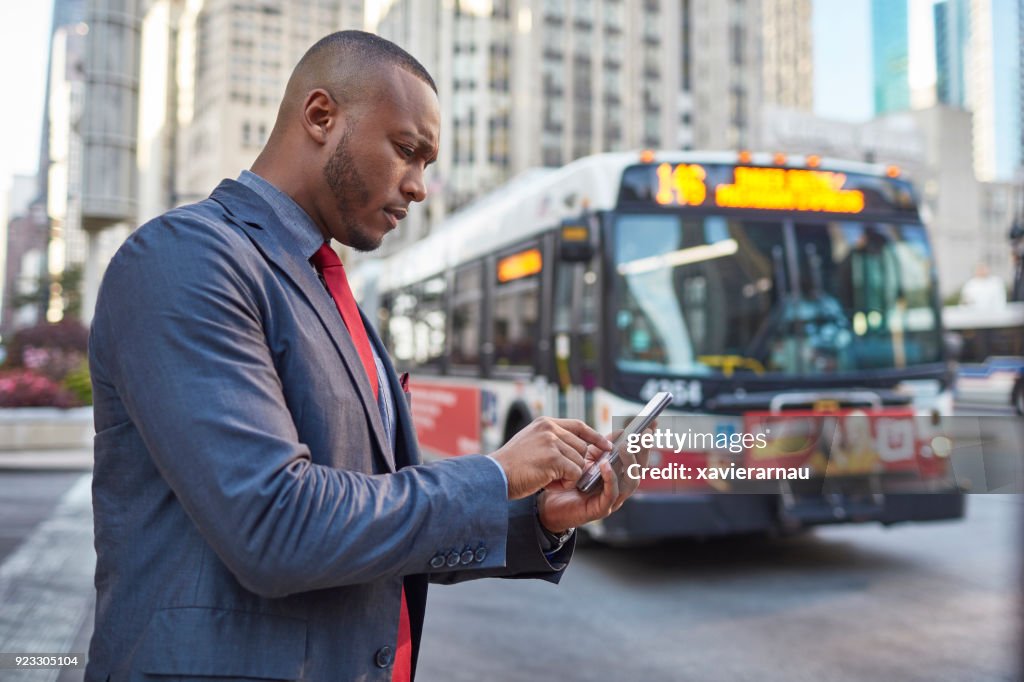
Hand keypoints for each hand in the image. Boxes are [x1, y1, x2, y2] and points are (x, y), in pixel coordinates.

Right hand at [491, 418, 614, 499]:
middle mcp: (550, 429)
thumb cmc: (511, 466)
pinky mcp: (553, 458)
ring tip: (547, 479)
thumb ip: (552, 441)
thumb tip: (579, 449)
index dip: (594, 437)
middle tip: (555, 476)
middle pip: (581, 448)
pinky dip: (566, 482)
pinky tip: (549, 483)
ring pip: (579, 462)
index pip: (578, 426)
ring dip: (568, 476)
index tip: (606, 446)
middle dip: (574, 465)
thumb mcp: (532, 443)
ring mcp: (551, 442)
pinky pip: (574, 473)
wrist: (494, 476)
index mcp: (545, 423)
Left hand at [537, 427, 654, 532]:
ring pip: (631, 482)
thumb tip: (620, 431)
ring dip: (630, 462)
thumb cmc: (570, 481)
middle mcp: (621, 487)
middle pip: (640, 468)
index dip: (646, 441)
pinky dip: (611, 478)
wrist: (550, 504)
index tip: (652, 423)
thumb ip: (602, 447)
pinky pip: (612, 493)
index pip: (638, 456)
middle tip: (643, 433)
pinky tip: (605, 465)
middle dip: (644, 449)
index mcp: (620, 474)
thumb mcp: (587, 459)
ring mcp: (614, 499)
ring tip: (625, 447)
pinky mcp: (602, 509)